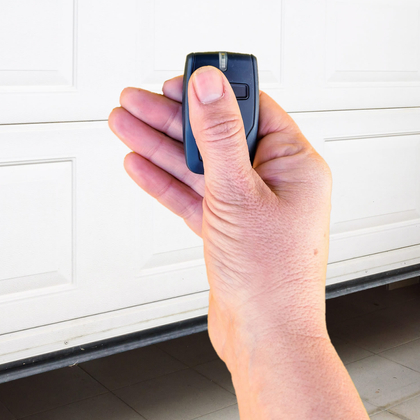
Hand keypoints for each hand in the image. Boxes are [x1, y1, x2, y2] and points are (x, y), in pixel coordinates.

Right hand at [108, 67, 332, 366]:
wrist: (264, 340)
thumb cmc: (272, 277)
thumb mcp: (238, 193)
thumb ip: (219, 135)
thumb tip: (208, 84)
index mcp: (295, 164)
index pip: (252, 110)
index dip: (213, 92)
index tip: (179, 80)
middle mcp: (275, 182)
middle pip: (218, 136)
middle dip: (173, 119)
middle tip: (135, 101)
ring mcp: (250, 207)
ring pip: (200, 166)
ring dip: (161, 146)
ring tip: (124, 123)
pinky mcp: (228, 231)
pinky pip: (193, 196)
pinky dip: (165, 181)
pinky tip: (140, 164)